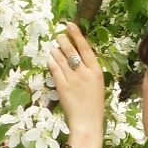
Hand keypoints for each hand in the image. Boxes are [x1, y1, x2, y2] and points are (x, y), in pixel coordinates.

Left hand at [49, 23, 104, 143]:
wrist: (87, 122)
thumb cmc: (94, 104)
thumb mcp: (97, 84)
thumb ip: (89, 71)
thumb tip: (77, 57)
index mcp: (96, 71)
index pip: (85, 48)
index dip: (77, 35)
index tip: (70, 25)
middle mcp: (84, 73)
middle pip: (71, 51)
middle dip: (63, 41)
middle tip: (58, 36)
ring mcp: (72, 79)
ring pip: (61, 59)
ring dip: (56, 50)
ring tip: (53, 47)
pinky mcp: (62, 86)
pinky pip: (55, 70)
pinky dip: (52, 62)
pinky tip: (50, 59)